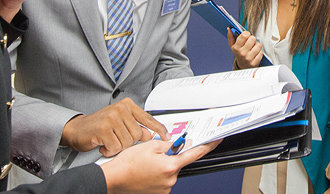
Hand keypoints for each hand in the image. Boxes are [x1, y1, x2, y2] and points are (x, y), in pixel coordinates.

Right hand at [61, 98, 169, 156]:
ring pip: (128, 142)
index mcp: (127, 105)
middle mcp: (120, 109)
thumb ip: (135, 126)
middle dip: (128, 142)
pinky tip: (103, 145)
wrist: (77, 129)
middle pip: (138, 134)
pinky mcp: (103, 129)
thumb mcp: (120, 123)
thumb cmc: (100, 127)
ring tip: (109, 141)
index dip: (159, 129)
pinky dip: (110, 150)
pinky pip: (116, 147)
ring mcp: (111, 117)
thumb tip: (150, 135)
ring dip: (118, 147)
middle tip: (117, 139)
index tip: (167, 136)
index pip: (148, 118)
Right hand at [101, 139, 220, 193]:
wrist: (114, 179)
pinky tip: (146, 171)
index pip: (195, 153)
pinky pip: (164, 179)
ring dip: (164, 165)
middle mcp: (170, 179)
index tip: (216, 141)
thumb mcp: (150, 145)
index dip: (208, 146)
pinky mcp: (159, 193)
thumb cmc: (128, 163)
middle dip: (172, 156)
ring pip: (171, 171)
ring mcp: (165, 188)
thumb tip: (181, 144)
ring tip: (146, 163)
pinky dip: (158, 173)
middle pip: (179, 163)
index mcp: (170, 166)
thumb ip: (169, 144)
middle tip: (156, 153)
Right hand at [227, 29, 262, 68]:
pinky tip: (255, 54)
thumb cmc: (238, 54)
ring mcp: (248, 58)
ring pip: (258, 45)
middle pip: (253, 38)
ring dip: (257, 46)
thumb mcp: (233, 46)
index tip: (246, 36)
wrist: (243, 66)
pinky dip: (259, 52)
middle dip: (252, 39)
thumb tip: (229, 29)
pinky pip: (261, 52)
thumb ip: (231, 37)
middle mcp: (242, 53)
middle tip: (250, 42)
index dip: (247, 33)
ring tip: (253, 48)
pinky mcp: (254, 62)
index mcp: (236, 48)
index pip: (244, 35)